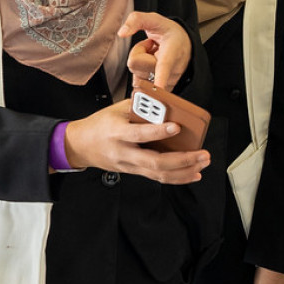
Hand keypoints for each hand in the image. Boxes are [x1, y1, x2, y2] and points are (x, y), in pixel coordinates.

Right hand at [62, 101, 208, 183]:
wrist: (81, 145)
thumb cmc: (101, 124)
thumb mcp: (118, 109)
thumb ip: (142, 107)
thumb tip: (167, 105)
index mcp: (118, 133)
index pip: (140, 134)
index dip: (159, 132)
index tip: (176, 127)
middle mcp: (125, 153)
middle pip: (155, 162)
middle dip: (182, 160)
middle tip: (201, 153)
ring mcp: (130, 166)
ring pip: (159, 174)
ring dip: (185, 171)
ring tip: (202, 163)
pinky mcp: (134, 172)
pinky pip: (158, 178)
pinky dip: (178, 178)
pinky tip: (193, 174)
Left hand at [119, 11, 191, 90]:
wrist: (186, 45)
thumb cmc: (169, 33)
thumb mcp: (155, 19)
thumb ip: (136, 19)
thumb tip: (121, 33)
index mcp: (171, 52)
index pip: (164, 66)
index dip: (160, 78)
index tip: (158, 88)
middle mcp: (171, 71)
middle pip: (134, 65)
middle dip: (138, 53)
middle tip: (152, 48)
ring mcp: (167, 84)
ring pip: (136, 76)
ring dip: (140, 65)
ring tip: (154, 56)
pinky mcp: (162, 92)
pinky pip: (139, 85)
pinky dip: (142, 74)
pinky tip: (153, 66)